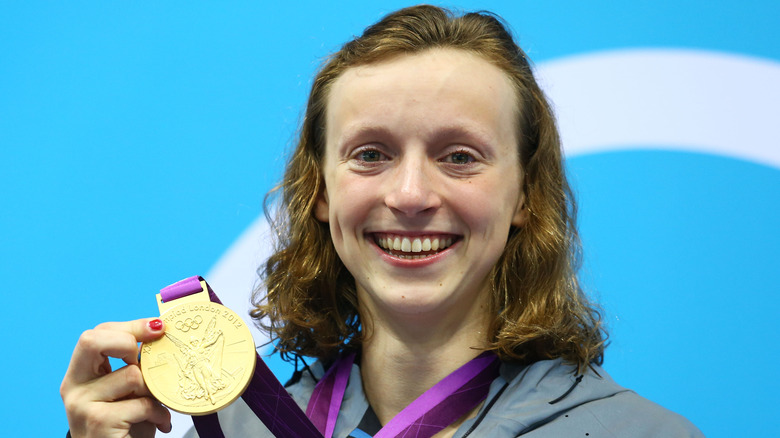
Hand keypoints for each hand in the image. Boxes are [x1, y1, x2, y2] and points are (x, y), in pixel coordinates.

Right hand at [61, 318, 171, 437]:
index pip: (97, 334)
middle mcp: (73, 387)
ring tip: (158, 406)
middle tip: (146, 361)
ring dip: (154, 391)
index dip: (130, 326)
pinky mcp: (99, 422)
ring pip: (131, 375)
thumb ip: (132, 366)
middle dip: (128, 340)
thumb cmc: (125, 427)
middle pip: (92, 340)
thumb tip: (161, 333)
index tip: (158, 327)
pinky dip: (159, 413)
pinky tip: (160, 423)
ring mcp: (82, 405)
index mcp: (80, 375)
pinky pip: (141, 403)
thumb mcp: (126, 392)